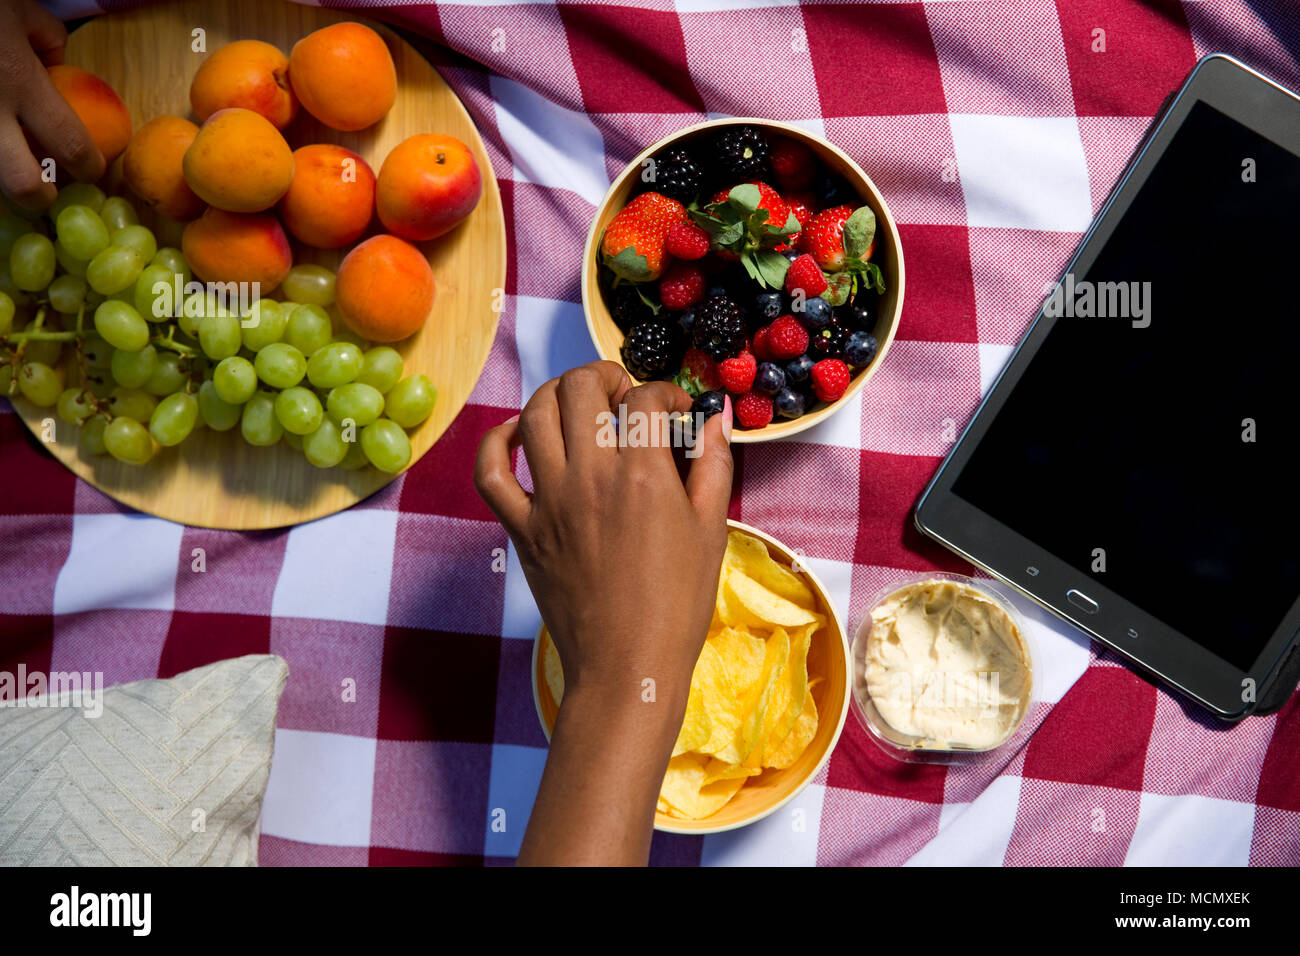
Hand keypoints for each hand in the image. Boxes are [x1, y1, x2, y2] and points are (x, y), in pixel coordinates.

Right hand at [0, 0, 103, 209]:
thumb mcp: (17, 6)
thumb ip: (44, 37)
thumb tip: (54, 62)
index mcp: (17, 80)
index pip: (69, 143)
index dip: (87, 166)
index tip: (90, 169)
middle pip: (21, 184)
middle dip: (39, 198)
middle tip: (45, 192)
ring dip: (1, 179)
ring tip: (13, 165)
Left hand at [475, 360, 733, 864]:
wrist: (627, 664)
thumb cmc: (677, 603)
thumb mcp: (713, 529)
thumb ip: (713, 463)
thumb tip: (714, 414)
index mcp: (643, 476)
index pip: (644, 397)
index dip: (664, 392)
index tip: (673, 411)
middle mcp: (590, 478)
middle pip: (581, 387)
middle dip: (606, 377)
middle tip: (623, 398)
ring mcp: (548, 502)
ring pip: (534, 414)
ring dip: (558, 394)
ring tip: (580, 406)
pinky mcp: (521, 528)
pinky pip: (490, 471)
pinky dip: (497, 441)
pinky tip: (519, 434)